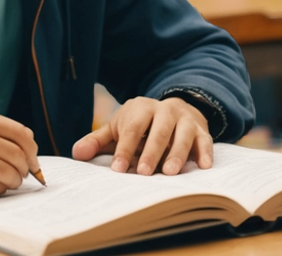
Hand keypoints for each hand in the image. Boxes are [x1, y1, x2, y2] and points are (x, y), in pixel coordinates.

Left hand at [71, 96, 212, 175]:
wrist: (174, 108)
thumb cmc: (140, 124)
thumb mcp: (118, 128)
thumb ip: (98, 141)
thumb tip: (76, 153)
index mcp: (140, 109)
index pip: (132, 128)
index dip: (125, 149)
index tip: (119, 169)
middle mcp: (164, 111)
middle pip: (158, 130)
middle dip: (152, 152)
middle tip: (145, 172)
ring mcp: (184, 119)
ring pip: (182, 135)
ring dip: (177, 153)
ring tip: (170, 172)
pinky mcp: (201, 129)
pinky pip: (205, 140)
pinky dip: (205, 152)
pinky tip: (203, 166)